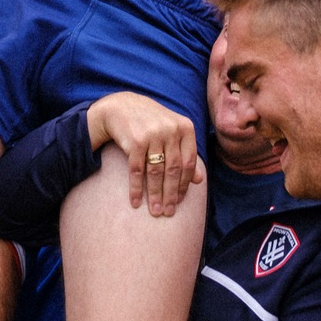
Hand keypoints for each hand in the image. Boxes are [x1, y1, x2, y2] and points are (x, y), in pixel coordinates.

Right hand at [86, 92, 203, 216]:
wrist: (121, 107)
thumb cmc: (151, 123)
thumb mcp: (172, 132)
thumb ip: (186, 153)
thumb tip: (199, 180)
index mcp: (185, 127)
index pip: (189, 162)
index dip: (184, 184)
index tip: (180, 201)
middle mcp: (171, 129)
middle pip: (173, 170)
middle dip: (171, 194)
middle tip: (168, 212)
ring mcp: (153, 134)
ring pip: (156, 172)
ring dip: (155, 195)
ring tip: (155, 211)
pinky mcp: (135, 141)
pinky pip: (137, 171)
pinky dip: (136, 189)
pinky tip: (136, 202)